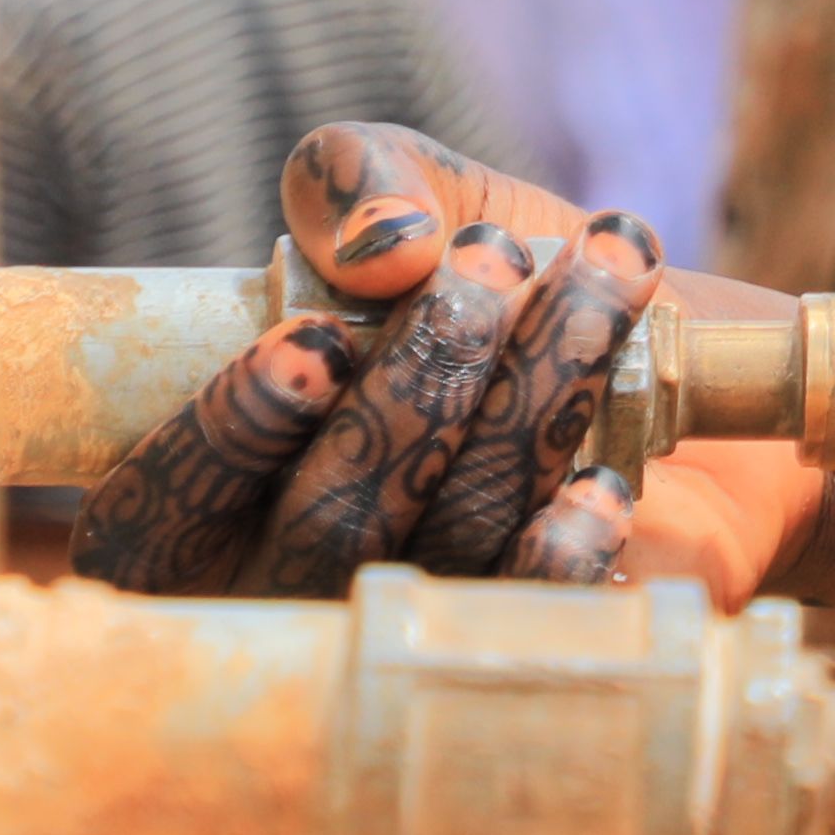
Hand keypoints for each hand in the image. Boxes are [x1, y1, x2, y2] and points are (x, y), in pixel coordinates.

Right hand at [71, 123, 664, 593]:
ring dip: (527, 400)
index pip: (152, 520)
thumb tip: (378, 241)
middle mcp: (298, 590)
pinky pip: (530, 624)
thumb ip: (358, 179)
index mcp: (215, 503)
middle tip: (490, 264)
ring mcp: (414, 640)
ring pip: (443, 546)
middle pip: (320, 533)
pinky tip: (603, 478)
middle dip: (414, 386)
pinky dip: (564, 546)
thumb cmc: (505, 279)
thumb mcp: (423, 199)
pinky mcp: (531, 654)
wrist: (683, 362)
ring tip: (601, 280)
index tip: (319, 337)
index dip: (225, 436)